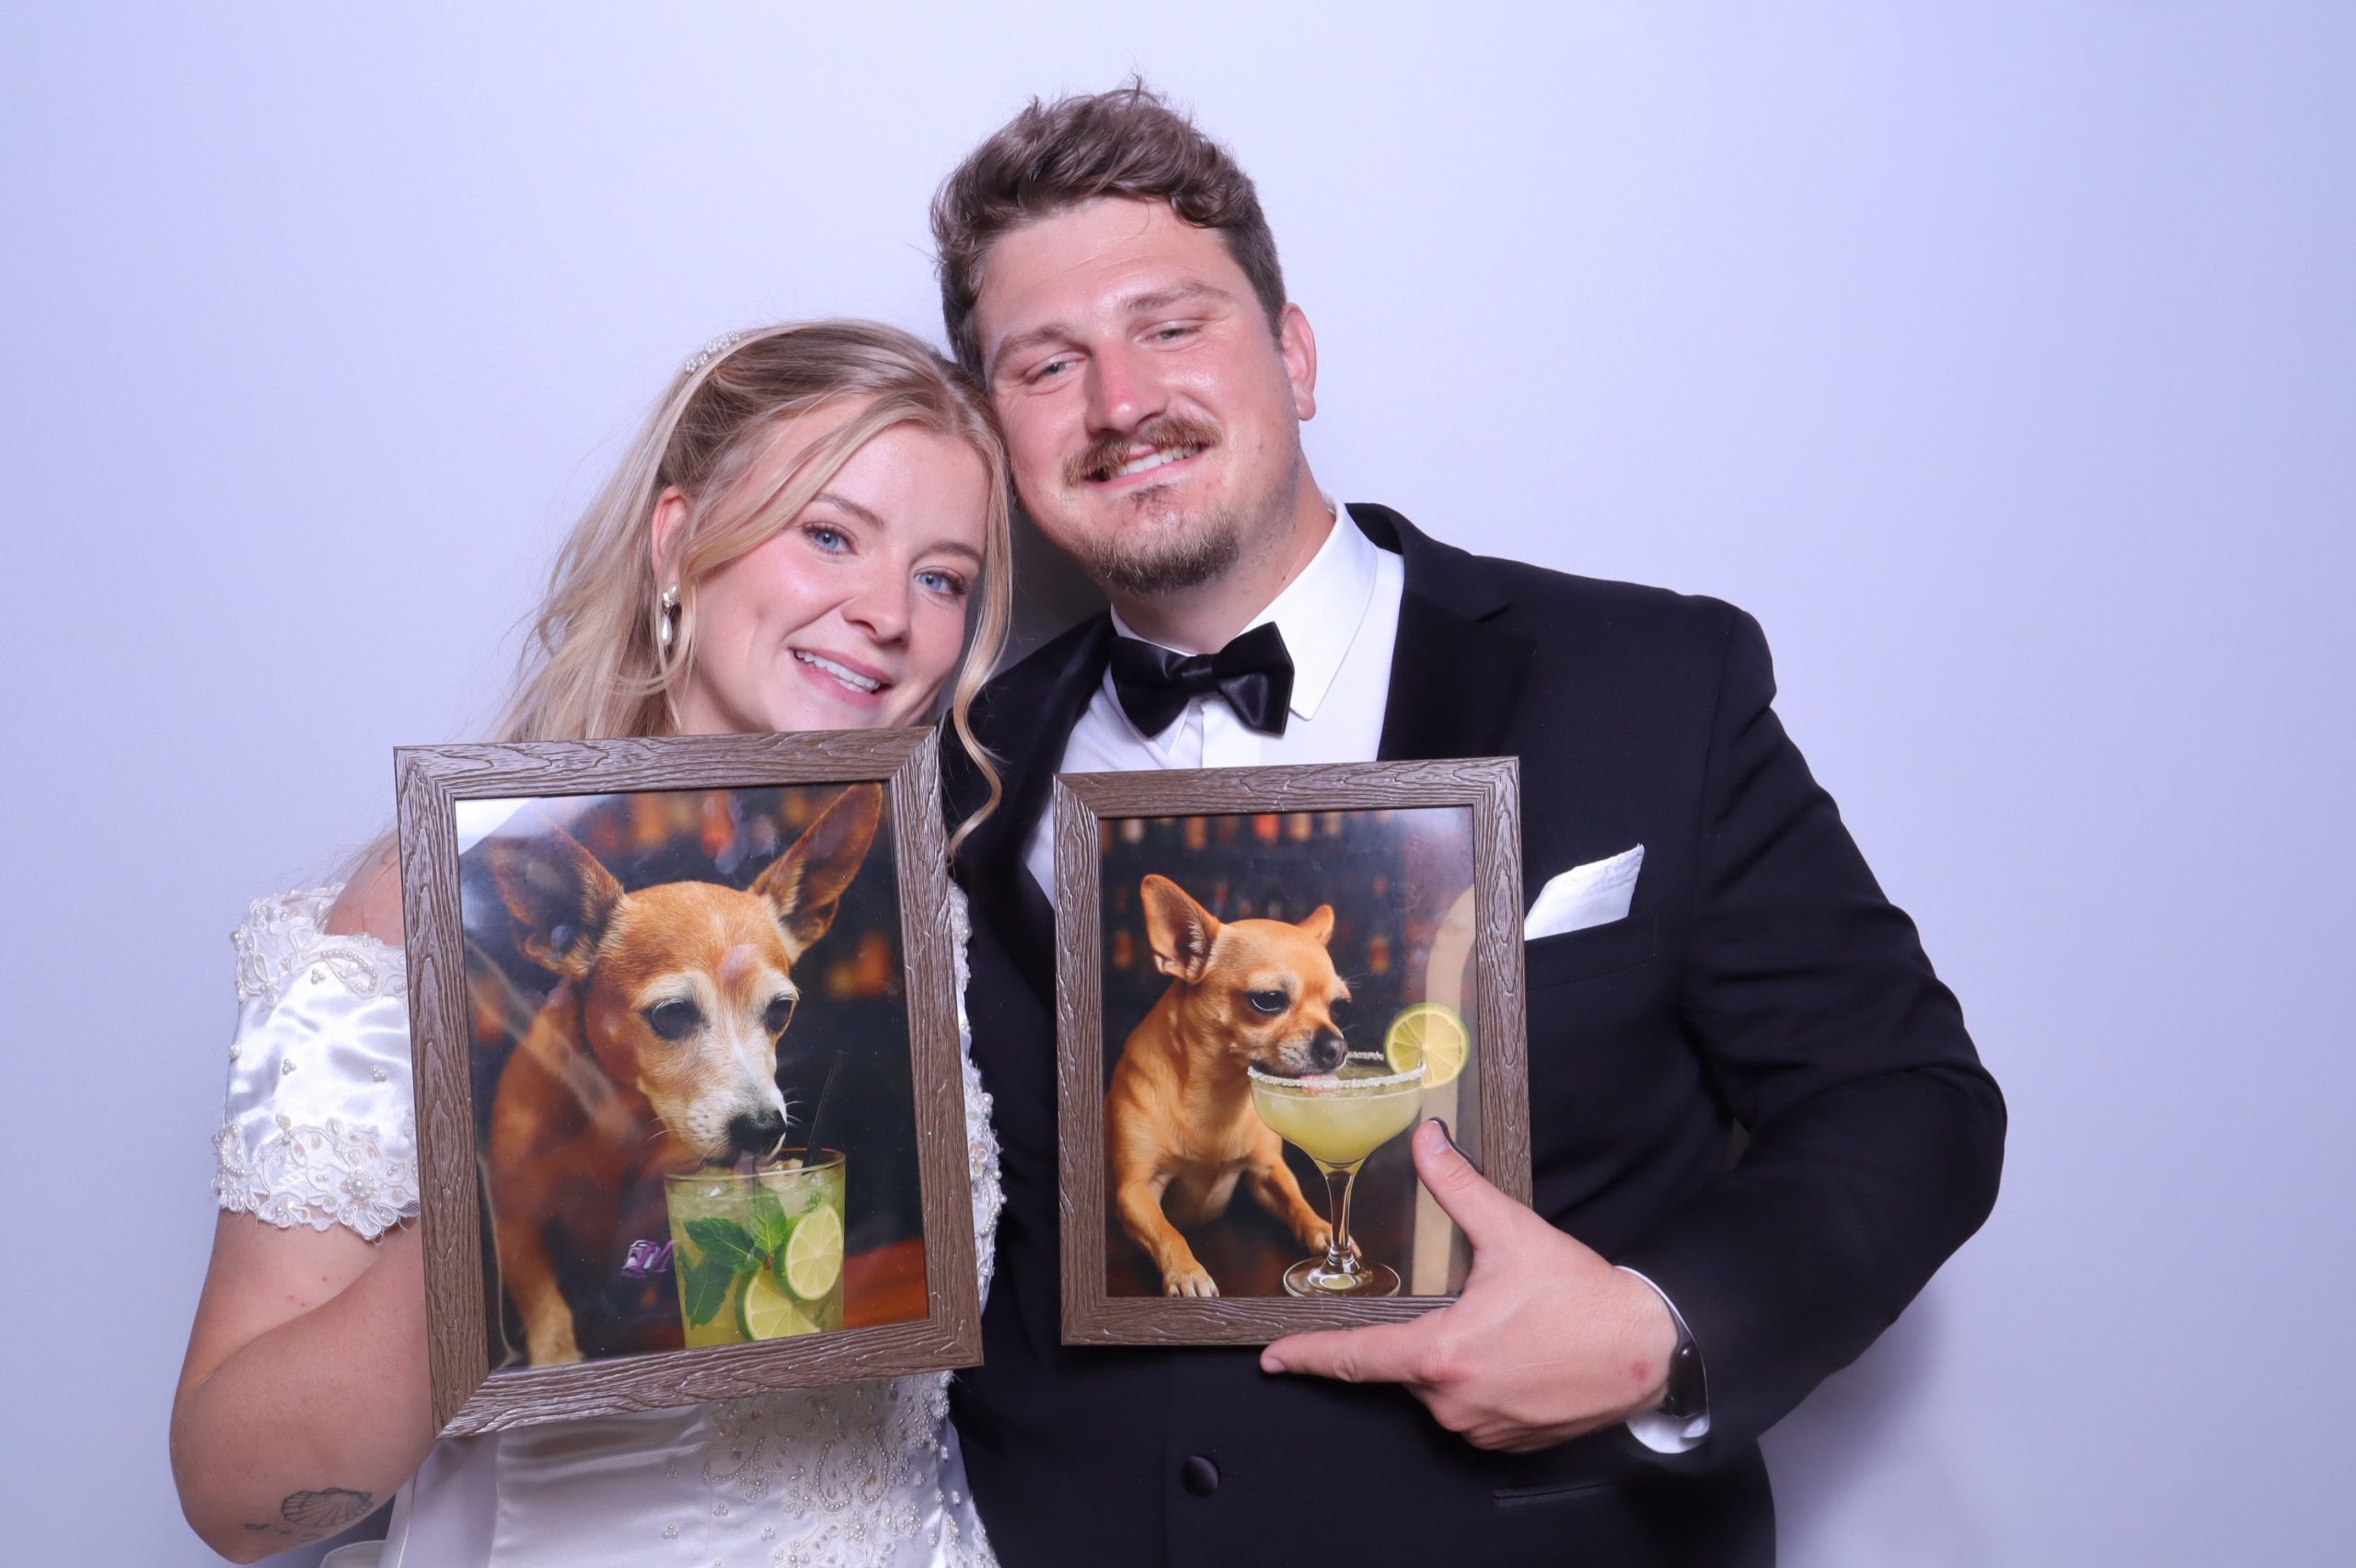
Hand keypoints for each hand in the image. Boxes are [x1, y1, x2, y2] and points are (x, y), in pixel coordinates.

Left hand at [1259, 1120, 1678, 1452]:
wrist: (1649, 1349)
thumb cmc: (1584, 1300)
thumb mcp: (1513, 1233)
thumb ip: (1459, 1188)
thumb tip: (1428, 1142)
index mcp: (1441, 1355)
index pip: (1356, 1359)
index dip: (1309, 1357)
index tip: (1274, 1359)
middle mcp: (1452, 1402)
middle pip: (1405, 1365)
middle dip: (1427, 1334)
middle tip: (1481, 1309)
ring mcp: (1480, 1429)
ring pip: (1439, 1389)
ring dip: (1457, 1360)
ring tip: (1510, 1330)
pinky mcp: (1506, 1444)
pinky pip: (1471, 1412)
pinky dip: (1481, 1384)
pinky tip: (1517, 1358)